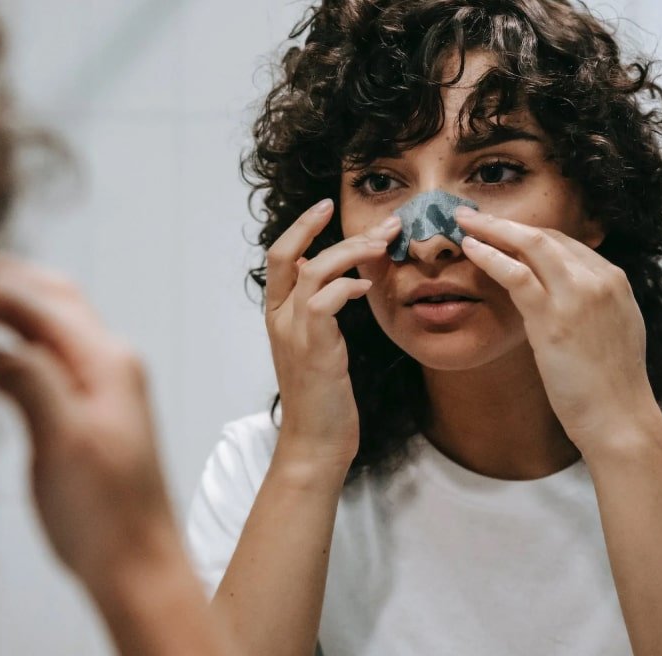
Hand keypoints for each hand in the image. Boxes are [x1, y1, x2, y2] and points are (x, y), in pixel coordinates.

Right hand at [0, 253, 177, 591]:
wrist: (139, 570)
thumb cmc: (104, 517)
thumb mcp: (63, 444)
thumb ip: (30, 384)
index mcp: (108, 362)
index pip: (36, 303)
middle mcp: (111, 363)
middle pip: (49, 298)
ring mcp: (103, 386)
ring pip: (50, 324)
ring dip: (6, 305)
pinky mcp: (90, 411)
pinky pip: (49, 358)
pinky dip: (14, 341)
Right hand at [264, 199, 396, 465]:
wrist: (315, 442)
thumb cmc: (323, 399)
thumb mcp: (319, 348)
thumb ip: (320, 313)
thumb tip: (341, 281)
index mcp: (278, 316)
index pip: (279, 258)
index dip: (300, 228)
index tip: (326, 207)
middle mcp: (279, 320)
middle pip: (284, 255)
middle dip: (316, 226)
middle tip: (357, 214)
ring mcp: (293, 334)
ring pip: (313, 271)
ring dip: (351, 252)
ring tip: (383, 245)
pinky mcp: (314, 349)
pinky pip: (326, 301)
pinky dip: (349, 286)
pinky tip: (370, 287)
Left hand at [454, 206, 659, 449]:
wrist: (619, 417)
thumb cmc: (610, 385)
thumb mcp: (611, 332)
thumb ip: (592, 306)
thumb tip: (565, 299)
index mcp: (614, 281)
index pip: (565, 242)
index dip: (526, 233)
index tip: (499, 230)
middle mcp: (599, 279)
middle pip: (546, 235)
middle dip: (505, 222)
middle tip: (471, 214)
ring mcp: (579, 296)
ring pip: (530, 244)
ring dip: (492, 229)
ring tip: (462, 222)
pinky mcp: (554, 319)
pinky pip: (516, 275)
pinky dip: (489, 256)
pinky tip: (469, 250)